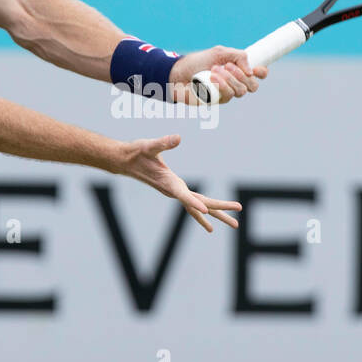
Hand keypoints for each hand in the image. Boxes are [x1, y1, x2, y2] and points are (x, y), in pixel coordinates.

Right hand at [117, 133, 240, 231]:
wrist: (124, 161)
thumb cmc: (136, 152)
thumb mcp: (149, 145)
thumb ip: (163, 142)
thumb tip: (178, 137)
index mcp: (168, 183)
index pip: (184, 195)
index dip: (194, 203)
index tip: (207, 211)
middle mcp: (173, 191)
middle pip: (200, 205)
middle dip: (219, 212)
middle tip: (236, 223)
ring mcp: (175, 192)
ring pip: (199, 207)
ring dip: (216, 215)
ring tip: (234, 224)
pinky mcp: (174, 189)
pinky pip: (193, 203)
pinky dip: (203, 210)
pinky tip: (210, 217)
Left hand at [169, 46, 268, 104]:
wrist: (180, 72)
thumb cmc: (200, 62)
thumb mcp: (220, 52)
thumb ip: (238, 56)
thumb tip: (251, 71)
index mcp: (240, 71)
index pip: (259, 75)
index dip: (262, 73)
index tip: (256, 69)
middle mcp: (236, 84)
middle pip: (253, 86)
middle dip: (241, 75)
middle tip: (226, 66)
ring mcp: (227, 94)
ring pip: (240, 91)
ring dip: (229, 79)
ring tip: (214, 70)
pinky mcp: (217, 101)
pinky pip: (227, 96)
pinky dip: (222, 85)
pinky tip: (212, 78)